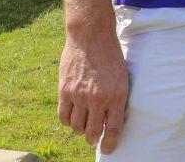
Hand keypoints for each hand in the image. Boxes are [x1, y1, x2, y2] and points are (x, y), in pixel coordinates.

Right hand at [58, 28, 129, 152]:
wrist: (91, 36)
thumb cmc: (111, 56)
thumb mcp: (122, 78)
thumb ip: (117, 100)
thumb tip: (111, 122)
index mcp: (116, 95)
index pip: (113, 130)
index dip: (109, 144)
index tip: (107, 150)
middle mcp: (97, 98)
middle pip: (92, 132)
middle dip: (94, 139)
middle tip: (94, 138)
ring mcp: (79, 95)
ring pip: (76, 127)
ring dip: (80, 130)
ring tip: (83, 126)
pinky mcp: (64, 90)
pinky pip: (63, 116)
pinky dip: (67, 122)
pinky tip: (72, 118)